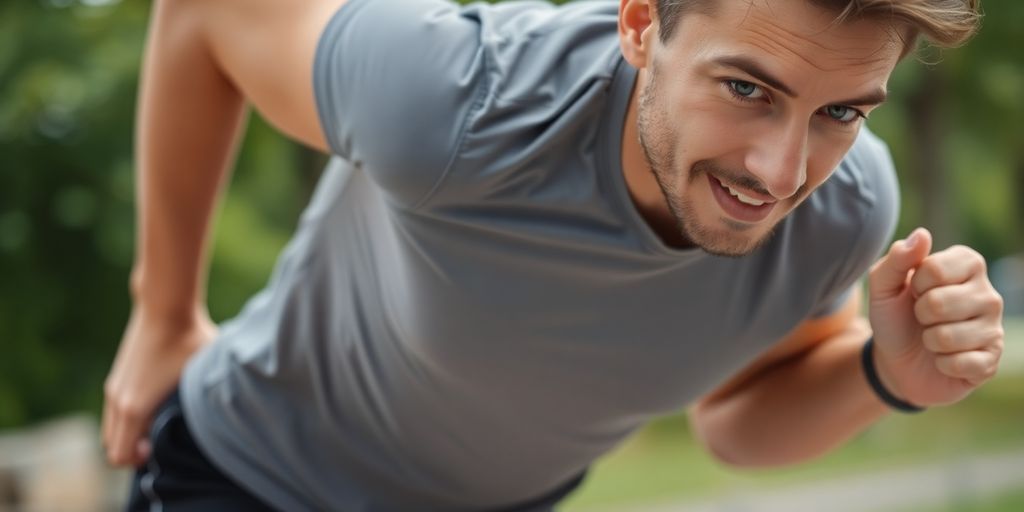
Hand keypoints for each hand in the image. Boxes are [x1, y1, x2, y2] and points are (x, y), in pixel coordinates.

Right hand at [102, 306, 215, 466]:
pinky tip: (154, 406)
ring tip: (160, 424)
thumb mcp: (202, 377)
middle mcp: (118, 401)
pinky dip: (127, 419)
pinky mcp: (117, 377)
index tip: (163, 447)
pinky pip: (114, 413)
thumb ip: (206, 405)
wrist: (166, 307)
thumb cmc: (189, 341)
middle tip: (164, 440)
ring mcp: (114, 388)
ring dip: (130, 434)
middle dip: (134, 451)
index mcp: (134, 408)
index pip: (120, 457)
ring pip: (112, 430)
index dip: (139, 461)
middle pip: (112, 447)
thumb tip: (222, 425)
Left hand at [867, 227, 1003, 406]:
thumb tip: (922, 234)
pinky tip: (944, 358)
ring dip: (929, 341)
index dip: (913, 285)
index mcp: (967, 265)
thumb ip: (897, 258)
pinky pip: (960, 364)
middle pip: (939, 303)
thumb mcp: (884, 286)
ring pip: (947, 337)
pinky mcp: (991, 360)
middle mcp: (988, 293)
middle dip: (920, 315)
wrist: (897, 360)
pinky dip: (941, 364)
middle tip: (923, 318)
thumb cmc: (895, 316)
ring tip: (933, 337)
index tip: (915, 291)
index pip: (934, 269)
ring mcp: (993, 328)